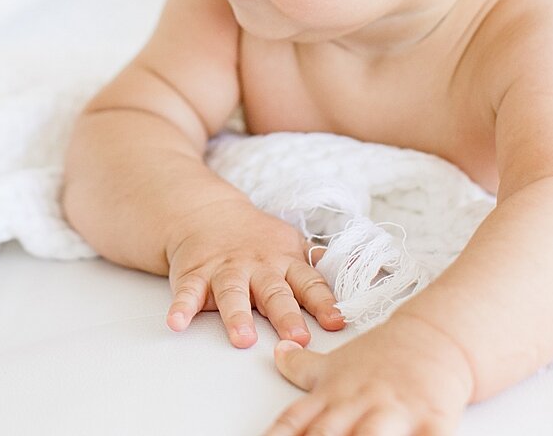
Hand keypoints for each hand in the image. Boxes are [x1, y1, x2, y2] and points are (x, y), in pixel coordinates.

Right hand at [164, 197, 345, 347]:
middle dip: (286, 315)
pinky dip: (182, 308)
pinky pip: (188, 292)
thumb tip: (375, 272)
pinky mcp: (195, 275)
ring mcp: (225, 270)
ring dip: (237, 316)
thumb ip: (320, 266)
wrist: (206, 213)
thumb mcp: (292, 245)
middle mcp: (257, 267)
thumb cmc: (255, 239)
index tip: (337, 321)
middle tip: (297, 337)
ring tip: (243, 338)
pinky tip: (177, 324)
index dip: (323, 302)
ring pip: (232, 293)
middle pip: (274, 292)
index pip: (308, 283)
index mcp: (284, 262)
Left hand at [263, 312, 474, 434]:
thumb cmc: (383, 354)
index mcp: (332, 393)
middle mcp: (358, 403)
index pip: (294, 421)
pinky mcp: (433, 420)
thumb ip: (302, 366)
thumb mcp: (337, 361)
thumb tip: (277, 353)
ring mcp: (394, 411)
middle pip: (326, 434)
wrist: (435, 334)